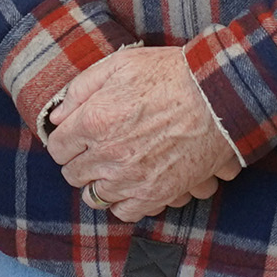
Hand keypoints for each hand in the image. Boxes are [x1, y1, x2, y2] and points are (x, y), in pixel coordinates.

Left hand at [42, 46, 241, 220]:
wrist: (220, 96)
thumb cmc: (171, 75)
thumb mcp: (120, 64)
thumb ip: (81, 89)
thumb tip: (56, 116)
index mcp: (94, 121)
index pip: (57, 147)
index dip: (65, 141)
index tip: (76, 137)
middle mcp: (108, 155)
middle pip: (73, 174)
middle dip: (80, 162)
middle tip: (96, 151)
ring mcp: (132, 179)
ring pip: (95, 197)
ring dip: (100, 183)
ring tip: (115, 168)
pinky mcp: (156, 194)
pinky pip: (125, 212)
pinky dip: (125, 202)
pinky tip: (132, 185)